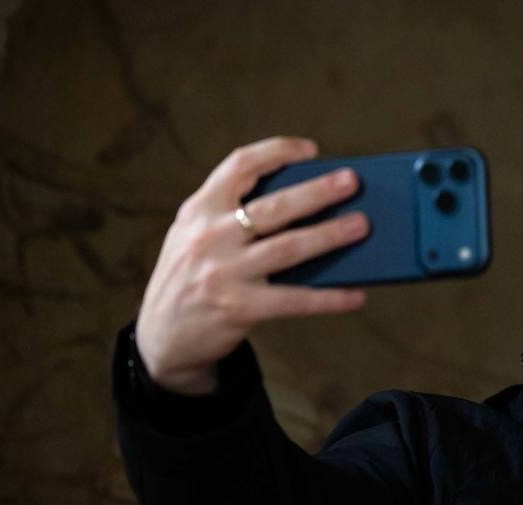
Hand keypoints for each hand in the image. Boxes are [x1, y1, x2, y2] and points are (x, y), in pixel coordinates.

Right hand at [134, 136, 368, 394]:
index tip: (311, 150)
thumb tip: (306, 204)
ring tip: (361, 226)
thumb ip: (231, 216)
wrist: (161, 336)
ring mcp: (224, 273)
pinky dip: (330, 298)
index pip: (239, 165)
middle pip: (274, 207)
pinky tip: (356, 295)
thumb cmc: (192, 277)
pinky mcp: (239, 308)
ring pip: (289, 248)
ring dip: (330, 236)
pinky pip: (295, 300)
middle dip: (318, 192)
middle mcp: (210, 236)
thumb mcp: (195, 235)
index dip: (276, 152)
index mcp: (199, 209)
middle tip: (352, 182)